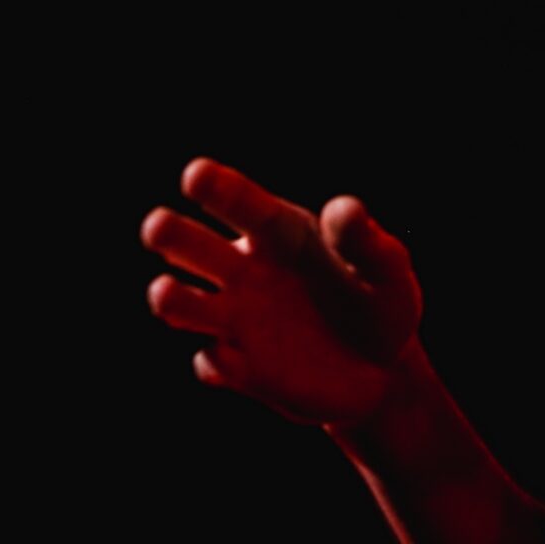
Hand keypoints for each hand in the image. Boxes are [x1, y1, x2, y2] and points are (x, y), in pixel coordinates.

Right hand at [141, 157, 424, 426]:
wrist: (384, 369)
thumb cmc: (381, 302)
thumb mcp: (387, 269)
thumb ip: (364, 241)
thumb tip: (343, 209)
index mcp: (281, 233)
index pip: (242, 203)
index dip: (218, 187)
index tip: (195, 174)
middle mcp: (246, 271)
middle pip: (194, 246)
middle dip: (173, 235)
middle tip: (157, 226)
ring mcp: (238, 320)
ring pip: (186, 305)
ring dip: (172, 300)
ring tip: (165, 293)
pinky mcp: (241, 369)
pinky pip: (214, 363)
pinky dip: (217, 361)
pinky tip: (230, 360)